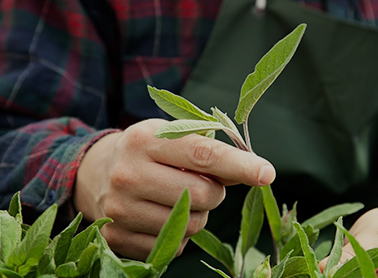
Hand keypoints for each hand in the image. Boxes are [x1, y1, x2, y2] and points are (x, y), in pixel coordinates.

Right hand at [74, 119, 275, 259]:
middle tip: (202, 183)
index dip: (239, 165)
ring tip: (178, 197)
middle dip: (215, 191)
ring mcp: (121, 210)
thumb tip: (250, 172)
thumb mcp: (169, 137)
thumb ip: (208, 150)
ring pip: (194, 224)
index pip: (202, 154)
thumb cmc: (145, 152)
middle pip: (204, 195)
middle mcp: (128, 174)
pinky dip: (180, 232)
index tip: (267, 173)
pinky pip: (175, 245)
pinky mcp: (118, 237)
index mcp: (144, 140)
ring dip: (199, 213)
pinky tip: (161, 215)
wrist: (94, 174)